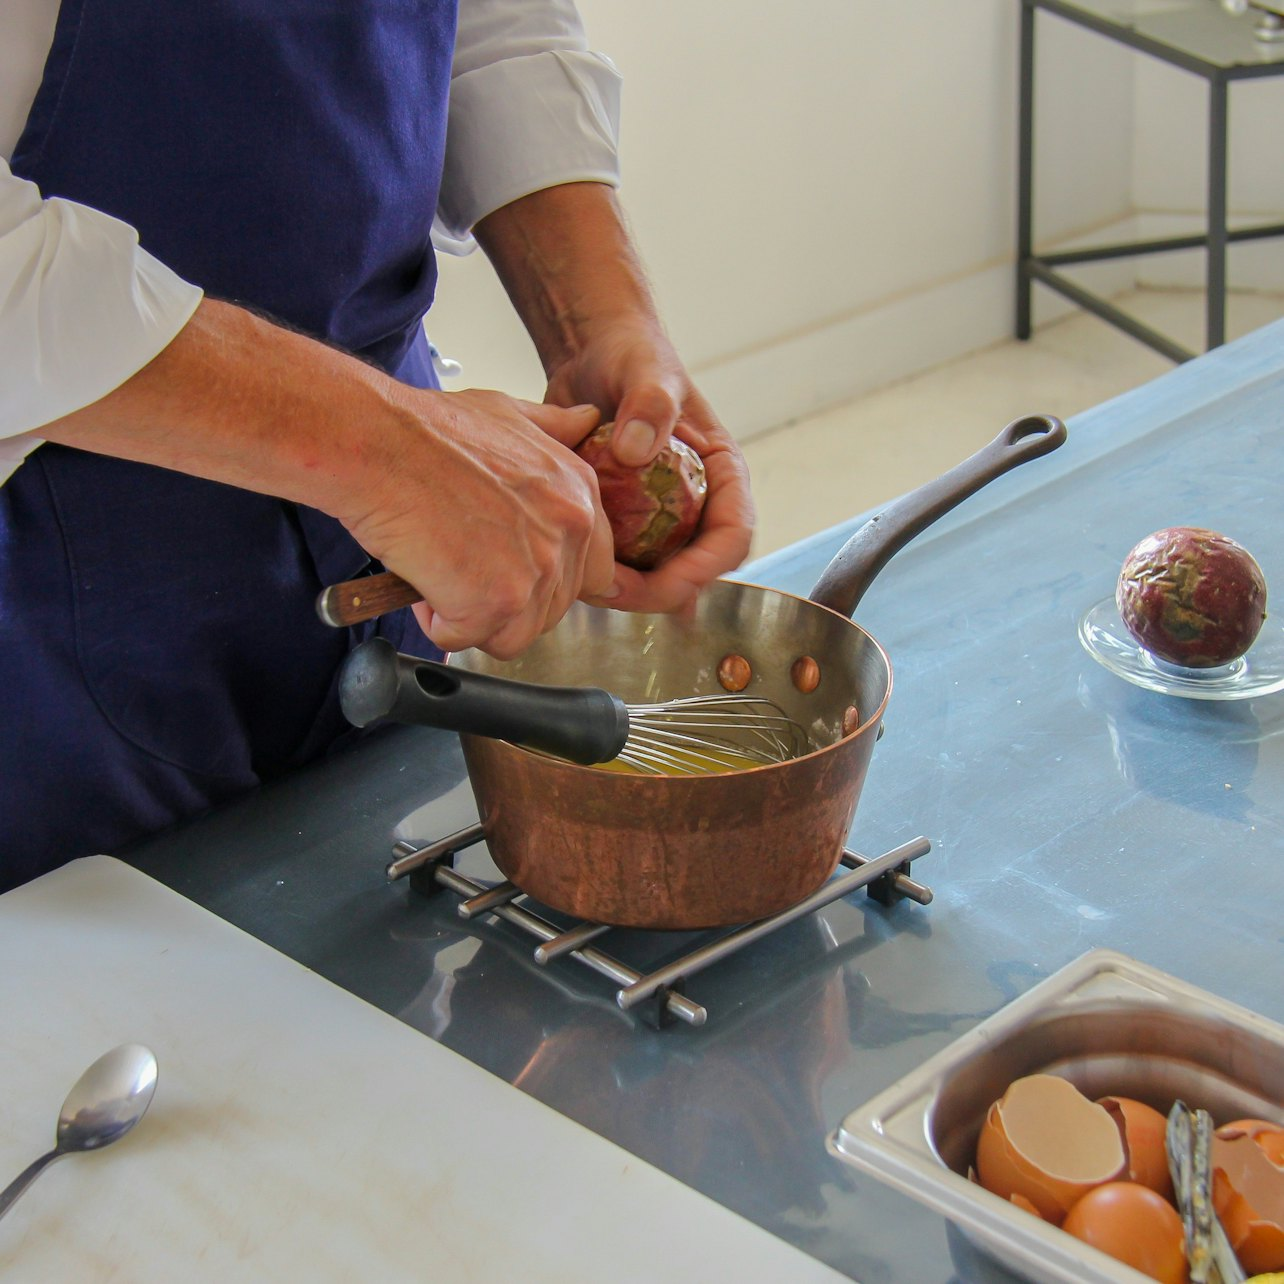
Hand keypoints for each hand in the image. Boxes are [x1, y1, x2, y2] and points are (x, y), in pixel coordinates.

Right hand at [340, 388, 615, 657]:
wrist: (378, 444)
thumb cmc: (427, 431)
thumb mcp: (506, 413)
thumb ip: (553, 428)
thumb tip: (586, 421)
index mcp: (578, 492)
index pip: (595, 572)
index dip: (548, 580)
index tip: (512, 571)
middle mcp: (569, 531)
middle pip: (552, 609)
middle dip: (504, 598)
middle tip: (461, 565)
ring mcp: (537, 569)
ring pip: (515, 633)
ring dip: (472, 615)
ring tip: (440, 573)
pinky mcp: (497, 601)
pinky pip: (469, 639)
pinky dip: (439, 623)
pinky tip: (422, 583)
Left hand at [544, 319, 754, 614]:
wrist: (590, 351)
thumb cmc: (631, 353)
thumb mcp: (646, 370)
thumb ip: (650, 403)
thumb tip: (638, 452)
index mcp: (720, 473)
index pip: (732, 536)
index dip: (706, 568)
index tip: (670, 581)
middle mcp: (697, 501)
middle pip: (695, 569)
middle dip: (659, 591)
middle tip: (612, 592)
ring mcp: (660, 515)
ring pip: (656, 574)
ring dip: (627, 590)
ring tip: (586, 584)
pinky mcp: (624, 520)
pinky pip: (621, 561)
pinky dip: (600, 573)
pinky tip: (569, 571)